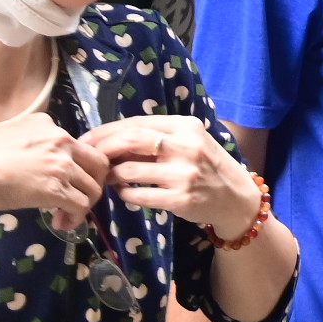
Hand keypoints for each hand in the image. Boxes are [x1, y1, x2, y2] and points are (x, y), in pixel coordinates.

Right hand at [0, 113, 108, 230]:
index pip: (82, 146)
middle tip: (78, 198)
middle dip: (93, 184)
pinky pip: (80, 204)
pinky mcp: (55, 189)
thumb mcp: (11, 133)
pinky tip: (61, 223)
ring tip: (65, 216)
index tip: (70, 181)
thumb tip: (35, 155)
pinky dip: (76, 217)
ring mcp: (61, 166)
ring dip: (83, 205)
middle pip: (98, 164)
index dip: (80, 167)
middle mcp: (63, 143)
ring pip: (92, 187)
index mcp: (50, 127)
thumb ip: (31, 138)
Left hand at [83, 116, 261, 240]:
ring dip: (110, 175)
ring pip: (128, 171)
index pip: (136, 123)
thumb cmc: (207, 165)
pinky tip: (125, 192)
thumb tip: (111, 140)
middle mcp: (186, 146)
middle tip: (89, 159)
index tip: (87, 140)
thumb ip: (158, 138)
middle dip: (101, 149)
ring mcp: (184, 173)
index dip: (106, 131)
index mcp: (186, 126)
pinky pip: (137, 195)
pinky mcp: (180, 199)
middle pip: (130, 141)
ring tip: (108, 178)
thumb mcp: (190, 142)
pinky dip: (124, 194)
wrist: (235, 196)